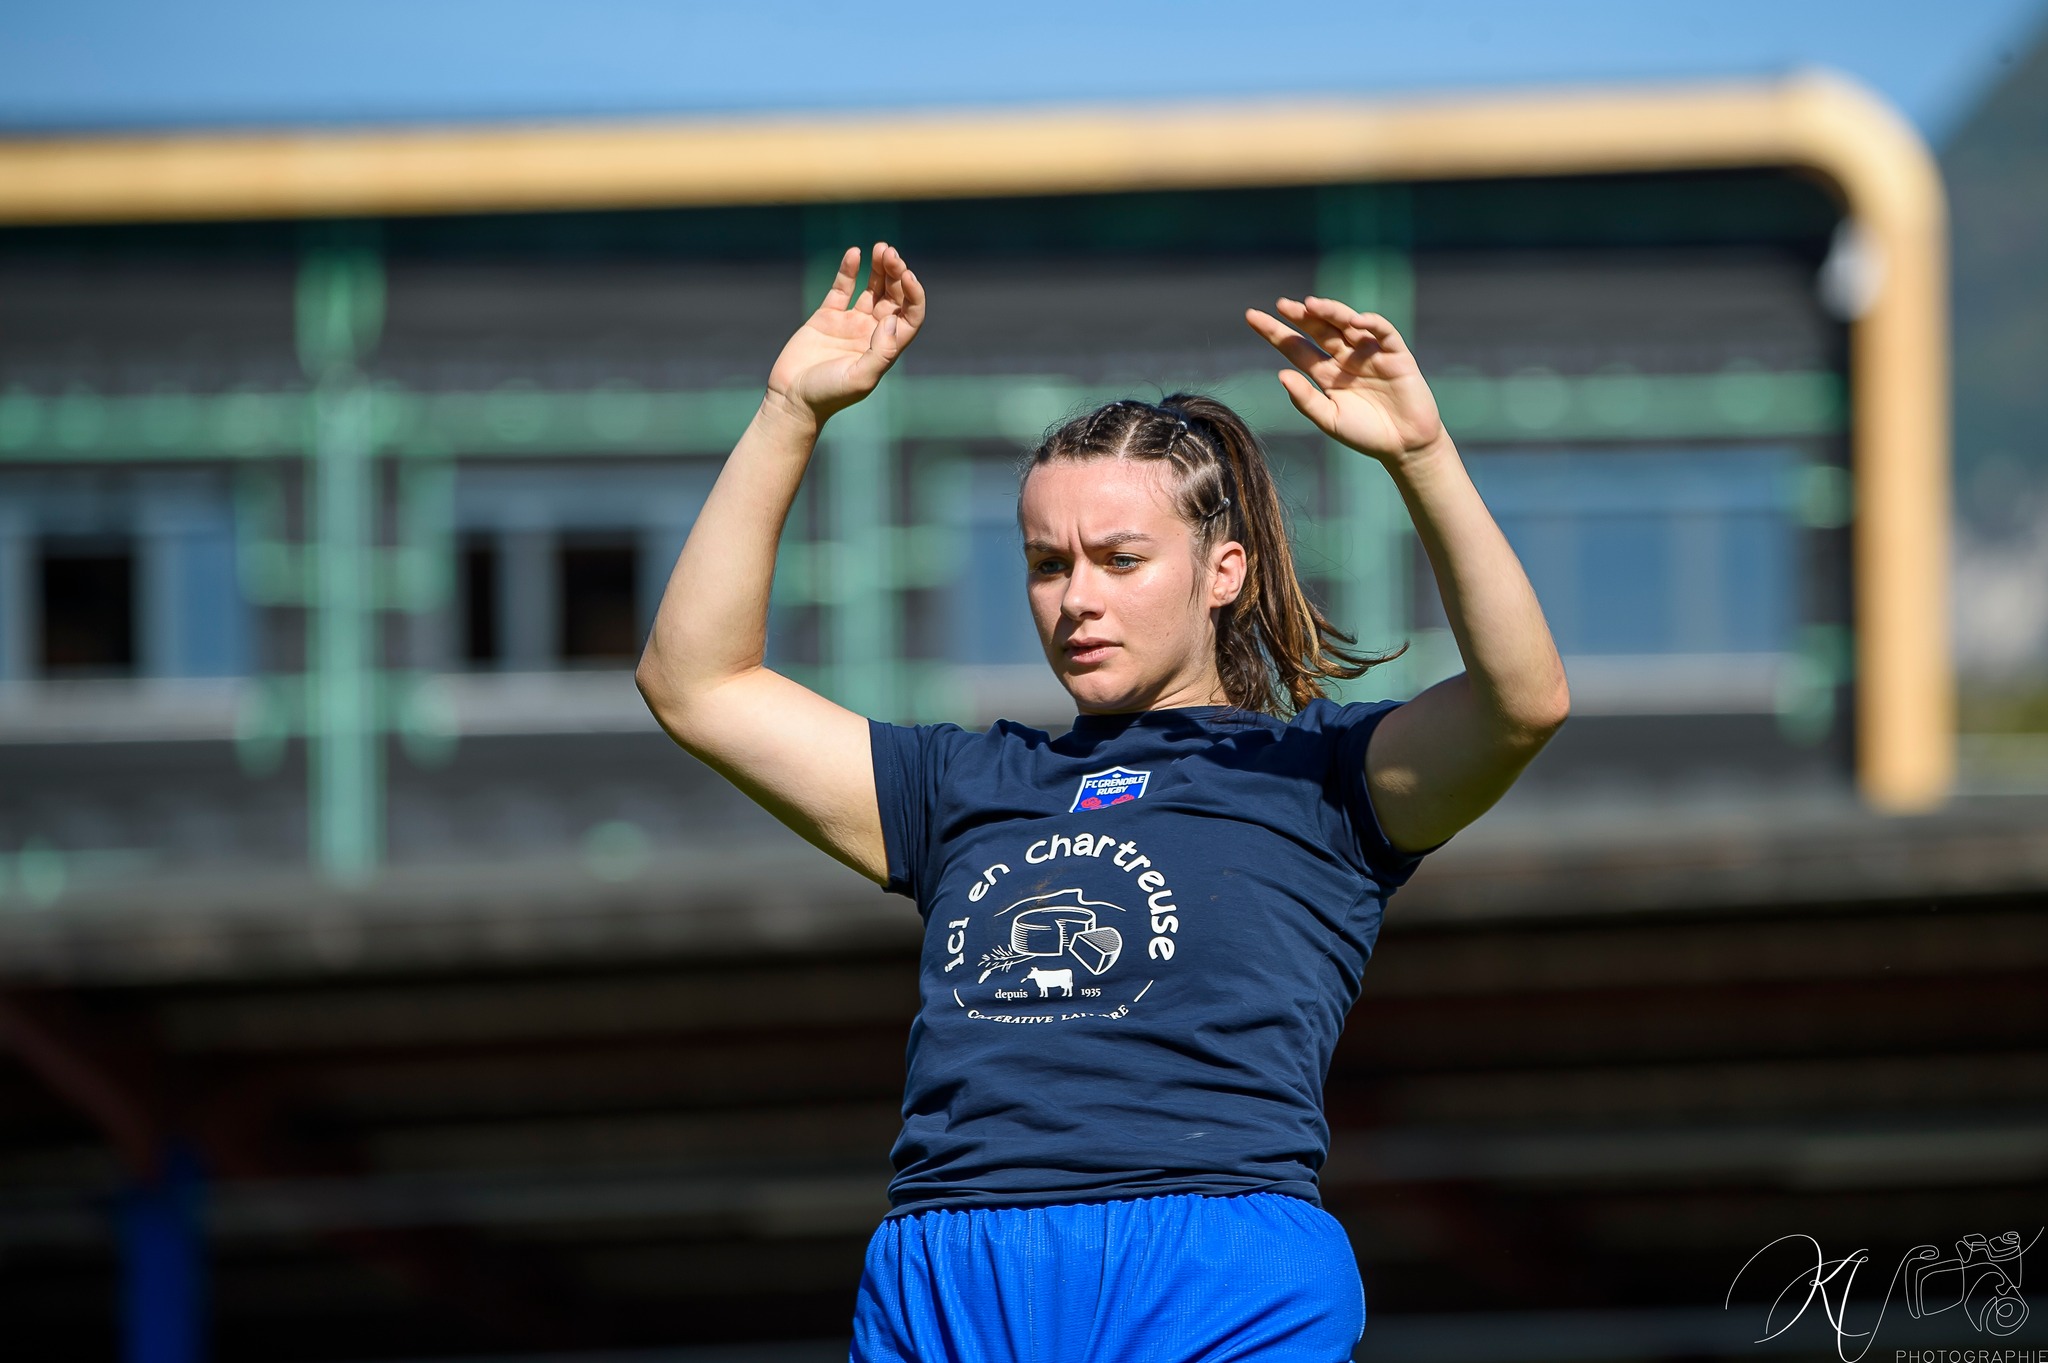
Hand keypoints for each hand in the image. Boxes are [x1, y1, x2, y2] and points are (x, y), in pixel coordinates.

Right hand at [766, 242, 925, 428]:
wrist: (792, 399)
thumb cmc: (828, 395)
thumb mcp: (861, 378)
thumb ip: (882, 351)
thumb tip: (893, 318)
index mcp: (886, 348)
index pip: (910, 315)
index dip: (914, 294)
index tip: (907, 275)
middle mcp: (872, 333)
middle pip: (894, 296)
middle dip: (896, 273)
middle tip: (890, 253)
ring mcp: (850, 323)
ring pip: (872, 288)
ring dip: (879, 268)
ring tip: (881, 248)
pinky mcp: (827, 316)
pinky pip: (842, 288)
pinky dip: (849, 270)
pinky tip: (855, 253)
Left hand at [1246, 297, 1443, 464]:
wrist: (1405, 446)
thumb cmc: (1366, 435)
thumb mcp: (1330, 420)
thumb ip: (1306, 399)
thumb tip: (1280, 375)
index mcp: (1325, 374)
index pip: (1296, 347)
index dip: (1275, 332)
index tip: (1251, 316)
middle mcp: (1345, 358)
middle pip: (1319, 329)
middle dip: (1301, 316)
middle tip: (1282, 305)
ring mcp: (1370, 353)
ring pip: (1347, 324)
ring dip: (1331, 312)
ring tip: (1311, 305)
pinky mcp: (1396, 354)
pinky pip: (1383, 332)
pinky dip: (1370, 323)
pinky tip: (1354, 321)